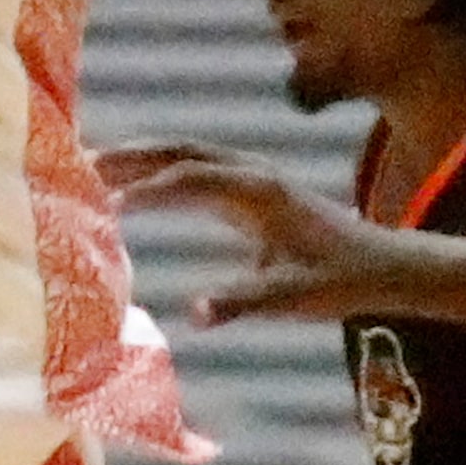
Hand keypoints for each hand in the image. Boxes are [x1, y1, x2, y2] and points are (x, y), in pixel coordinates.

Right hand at [99, 140, 412, 325]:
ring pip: (190, 153)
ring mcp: (253, 176)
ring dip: (146, 156)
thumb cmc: (339, 281)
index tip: (109, 203)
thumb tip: (192, 313)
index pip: (193, 180)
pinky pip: (199, 166)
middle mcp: (253, 173)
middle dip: (135, 155)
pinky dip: (165, 168)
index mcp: (260, 193)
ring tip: (98, 165)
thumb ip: (242, 302)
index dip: (150, 190)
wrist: (380, 264)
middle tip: (85, 162)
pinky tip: (139, 184)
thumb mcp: (292, 297)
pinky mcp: (252, 187)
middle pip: (184, 151)